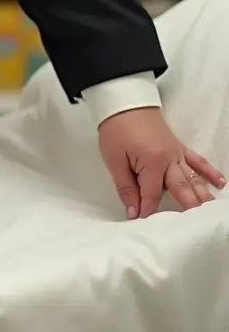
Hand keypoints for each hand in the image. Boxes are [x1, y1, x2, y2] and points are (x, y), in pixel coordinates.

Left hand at [98, 107, 225, 218]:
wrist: (124, 102)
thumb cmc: (116, 130)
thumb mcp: (114, 160)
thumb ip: (126, 187)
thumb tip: (133, 212)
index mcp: (153, 163)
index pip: (151, 196)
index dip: (145, 210)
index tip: (140, 222)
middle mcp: (170, 160)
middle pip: (181, 190)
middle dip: (186, 209)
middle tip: (195, 229)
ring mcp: (177, 153)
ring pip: (192, 179)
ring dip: (202, 195)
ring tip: (211, 213)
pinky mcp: (179, 146)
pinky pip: (197, 160)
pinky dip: (209, 171)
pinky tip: (221, 183)